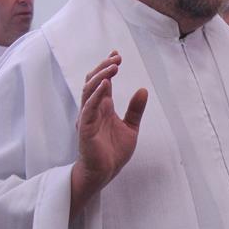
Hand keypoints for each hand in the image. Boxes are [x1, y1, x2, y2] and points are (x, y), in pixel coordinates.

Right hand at [71, 52, 148, 217]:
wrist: (104, 173)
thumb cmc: (113, 152)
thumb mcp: (131, 127)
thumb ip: (136, 110)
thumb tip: (143, 90)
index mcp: (103, 108)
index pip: (102, 82)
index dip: (107, 68)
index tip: (117, 55)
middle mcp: (93, 110)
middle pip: (93, 82)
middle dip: (104, 68)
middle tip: (117, 58)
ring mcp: (87, 118)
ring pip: (89, 91)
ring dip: (100, 77)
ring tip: (113, 66)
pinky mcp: (85, 128)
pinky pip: (88, 108)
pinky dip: (96, 95)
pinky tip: (106, 84)